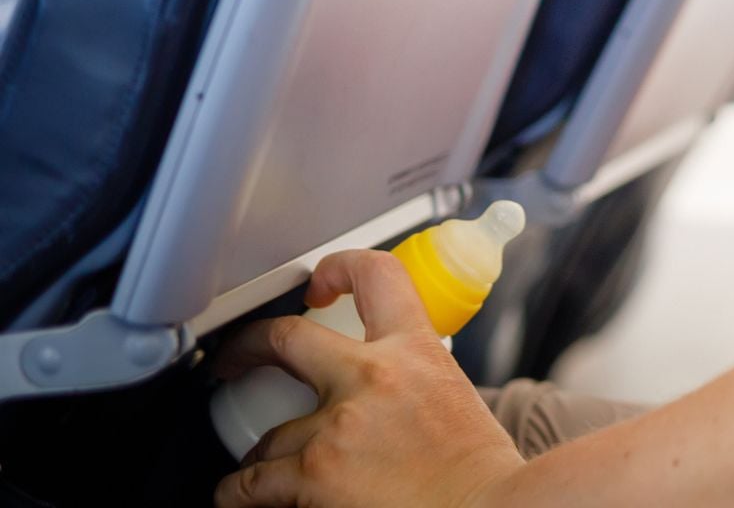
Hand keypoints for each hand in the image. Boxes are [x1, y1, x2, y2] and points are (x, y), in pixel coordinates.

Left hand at [212, 251, 522, 507]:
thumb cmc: (481, 470)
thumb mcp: (457, 397)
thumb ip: (415, 382)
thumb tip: (388, 398)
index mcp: (416, 350)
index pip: (378, 276)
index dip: (340, 267)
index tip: (318, 283)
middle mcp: (372, 376)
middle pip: (285, 337)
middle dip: (247, 347)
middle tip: (234, 359)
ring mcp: (337, 426)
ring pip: (267, 436)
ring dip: (261, 455)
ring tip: (260, 470)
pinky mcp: (314, 475)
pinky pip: (251, 484)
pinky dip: (238, 494)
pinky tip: (239, 498)